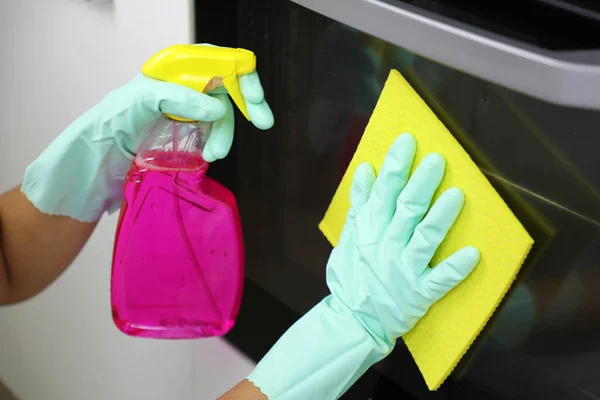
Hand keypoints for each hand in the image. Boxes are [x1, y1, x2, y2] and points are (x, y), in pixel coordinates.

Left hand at [22, 50, 272, 221]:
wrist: (94, 165)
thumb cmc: (108, 127)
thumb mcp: (138, 103)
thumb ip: (177, 98)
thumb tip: (219, 106)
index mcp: (169, 69)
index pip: (213, 59)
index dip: (238, 72)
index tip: (253, 93)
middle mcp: (180, 86)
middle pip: (225, 85)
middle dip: (245, 102)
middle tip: (264, 121)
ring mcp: (185, 110)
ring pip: (222, 113)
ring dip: (226, 131)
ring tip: (215, 153)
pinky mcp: (186, 133)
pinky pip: (213, 131)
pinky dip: (218, 141)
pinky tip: (210, 153)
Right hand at [248, 133, 479, 399]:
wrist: (354, 319)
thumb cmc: (352, 275)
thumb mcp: (348, 237)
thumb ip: (358, 204)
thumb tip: (365, 169)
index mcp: (369, 230)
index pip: (383, 192)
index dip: (395, 166)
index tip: (408, 141)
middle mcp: (386, 246)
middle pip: (406, 210)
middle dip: (421, 183)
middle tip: (438, 159)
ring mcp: (404, 270)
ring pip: (425, 238)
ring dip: (441, 217)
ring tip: (457, 195)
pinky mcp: (419, 293)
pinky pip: (440, 280)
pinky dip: (455, 268)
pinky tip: (473, 254)